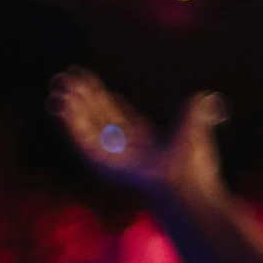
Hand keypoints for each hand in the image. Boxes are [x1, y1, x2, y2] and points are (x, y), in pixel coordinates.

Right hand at [51, 68, 226, 207]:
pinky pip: (80, 141)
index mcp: (142, 139)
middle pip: (96, 118)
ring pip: (83, 127)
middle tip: (65, 76)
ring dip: (69, 108)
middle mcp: (123, 148)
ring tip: (57, 86)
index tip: (86, 80)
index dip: (99, 97)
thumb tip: (204, 95)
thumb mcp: (194, 127)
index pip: (115, 114)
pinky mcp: (100, 164)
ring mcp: (110, 157)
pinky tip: (59, 106)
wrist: (186, 186)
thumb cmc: (194, 165)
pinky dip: (68, 124)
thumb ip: (194, 109)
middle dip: (81, 98)